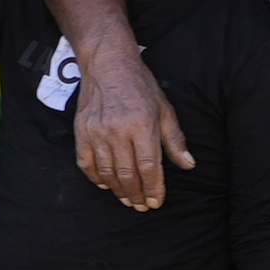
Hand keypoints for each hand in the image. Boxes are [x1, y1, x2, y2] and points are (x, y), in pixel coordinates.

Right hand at [70, 39, 193, 210]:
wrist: (107, 63)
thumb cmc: (140, 85)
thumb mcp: (164, 109)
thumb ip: (175, 139)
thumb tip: (188, 164)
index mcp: (142, 124)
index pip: (149, 167)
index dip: (154, 189)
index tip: (157, 202)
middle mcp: (118, 130)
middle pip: (128, 174)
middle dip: (137, 195)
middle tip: (142, 206)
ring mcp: (97, 131)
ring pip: (107, 173)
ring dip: (118, 191)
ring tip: (128, 199)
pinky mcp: (81, 131)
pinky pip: (86, 163)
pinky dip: (96, 178)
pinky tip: (105, 185)